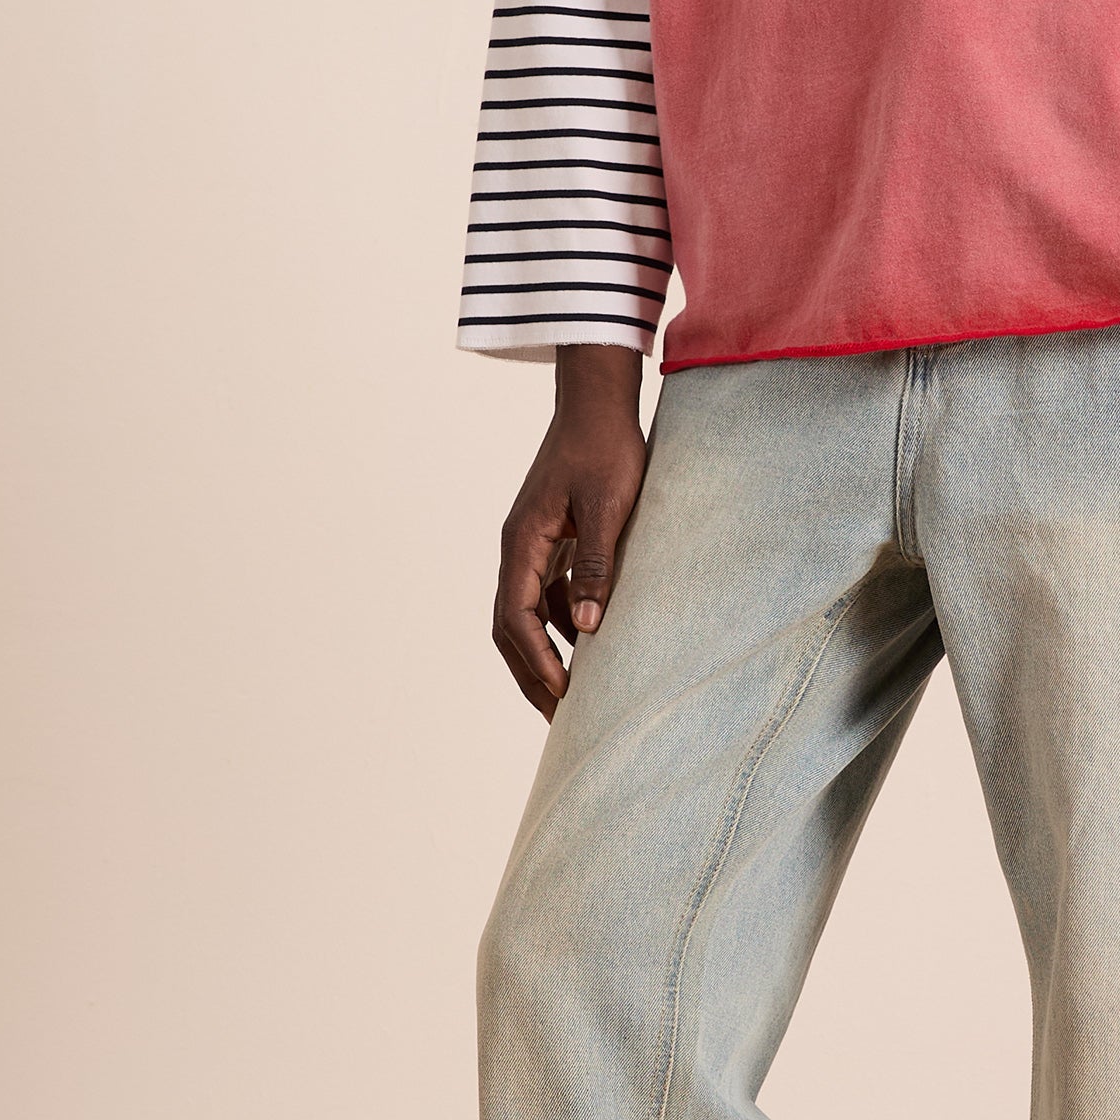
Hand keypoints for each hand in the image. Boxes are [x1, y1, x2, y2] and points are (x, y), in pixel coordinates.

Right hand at [493, 345, 647, 716]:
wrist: (599, 402)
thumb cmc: (606, 448)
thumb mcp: (609, 507)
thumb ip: (598, 565)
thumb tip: (589, 626)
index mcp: (522, 541)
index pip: (515, 618)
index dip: (536, 661)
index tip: (563, 695)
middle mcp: (518, 547)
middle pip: (510, 626)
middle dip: (531, 673)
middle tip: (558, 718)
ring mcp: (533, 544)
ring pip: (526, 614)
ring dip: (544, 653)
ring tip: (572, 694)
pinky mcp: (553, 539)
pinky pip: (547, 594)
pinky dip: (560, 624)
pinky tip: (590, 641)